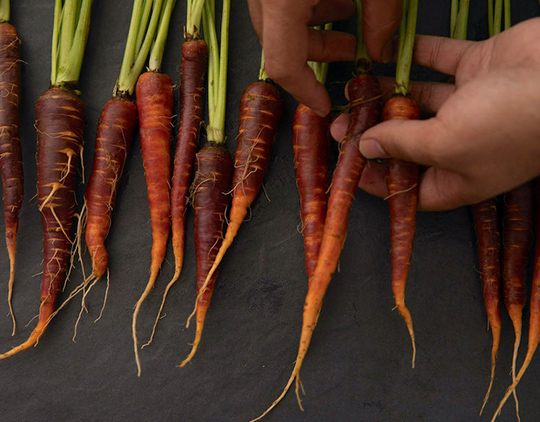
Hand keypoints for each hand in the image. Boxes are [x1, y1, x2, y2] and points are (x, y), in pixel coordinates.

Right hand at [247, 0, 402, 115]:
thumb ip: (380, 15)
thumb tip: (381, 50)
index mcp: (281, 0)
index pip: (283, 64)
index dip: (304, 91)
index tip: (323, 104)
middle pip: (277, 43)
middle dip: (314, 54)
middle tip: (351, 51)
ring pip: (276, 20)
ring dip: (311, 27)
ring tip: (348, 17)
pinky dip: (305, 4)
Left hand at [332, 18, 539, 210]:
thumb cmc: (512, 123)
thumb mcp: (446, 143)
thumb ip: (402, 144)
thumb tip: (366, 147)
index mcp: (457, 179)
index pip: (407, 188)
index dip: (377, 180)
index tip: (348, 167)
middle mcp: (461, 145)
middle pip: (406, 144)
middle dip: (374, 135)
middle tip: (344, 124)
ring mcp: (470, 105)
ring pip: (417, 102)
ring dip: (387, 96)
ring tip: (355, 91)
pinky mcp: (477, 69)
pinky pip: (438, 63)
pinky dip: (414, 57)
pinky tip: (386, 52)